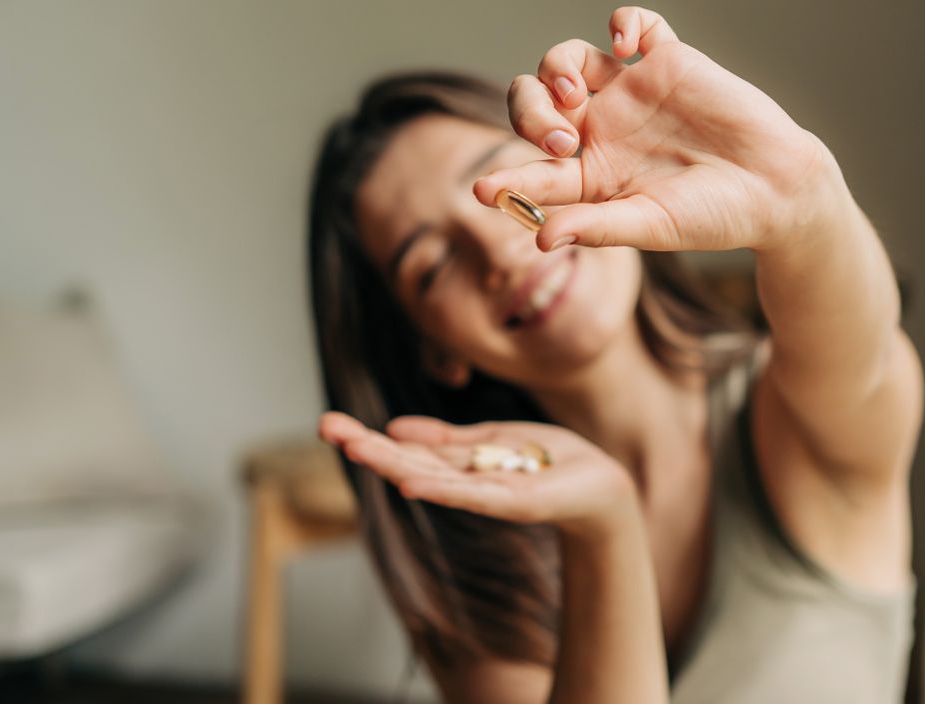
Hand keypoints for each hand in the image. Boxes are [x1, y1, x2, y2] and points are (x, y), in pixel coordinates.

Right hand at [319, 412, 637, 538]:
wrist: (600, 485)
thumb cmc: (549, 462)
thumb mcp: (492, 439)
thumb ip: (447, 438)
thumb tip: (396, 428)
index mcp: (458, 463)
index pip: (405, 448)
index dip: (368, 436)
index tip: (329, 423)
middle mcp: (464, 481)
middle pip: (407, 461)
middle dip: (366, 445)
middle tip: (324, 427)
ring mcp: (486, 493)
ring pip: (431, 476)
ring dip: (391, 462)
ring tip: (354, 447)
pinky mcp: (514, 501)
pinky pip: (471, 494)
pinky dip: (440, 488)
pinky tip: (409, 481)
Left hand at [473, 6, 841, 252]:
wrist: (775, 189)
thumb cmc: (714, 217)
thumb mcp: (651, 226)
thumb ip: (596, 228)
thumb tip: (540, 240)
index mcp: (590, 175)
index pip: (534, 171)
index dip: (505, 180)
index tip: (482, 191)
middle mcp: (602, 129)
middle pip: (536, 103)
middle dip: (529, 115)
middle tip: (560, 141)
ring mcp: (631, 92)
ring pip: (568, 60)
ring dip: (555, 69)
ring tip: (575, 95)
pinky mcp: (668, 62)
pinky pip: (635, 25)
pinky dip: (624, 21)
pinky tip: (627, 44)